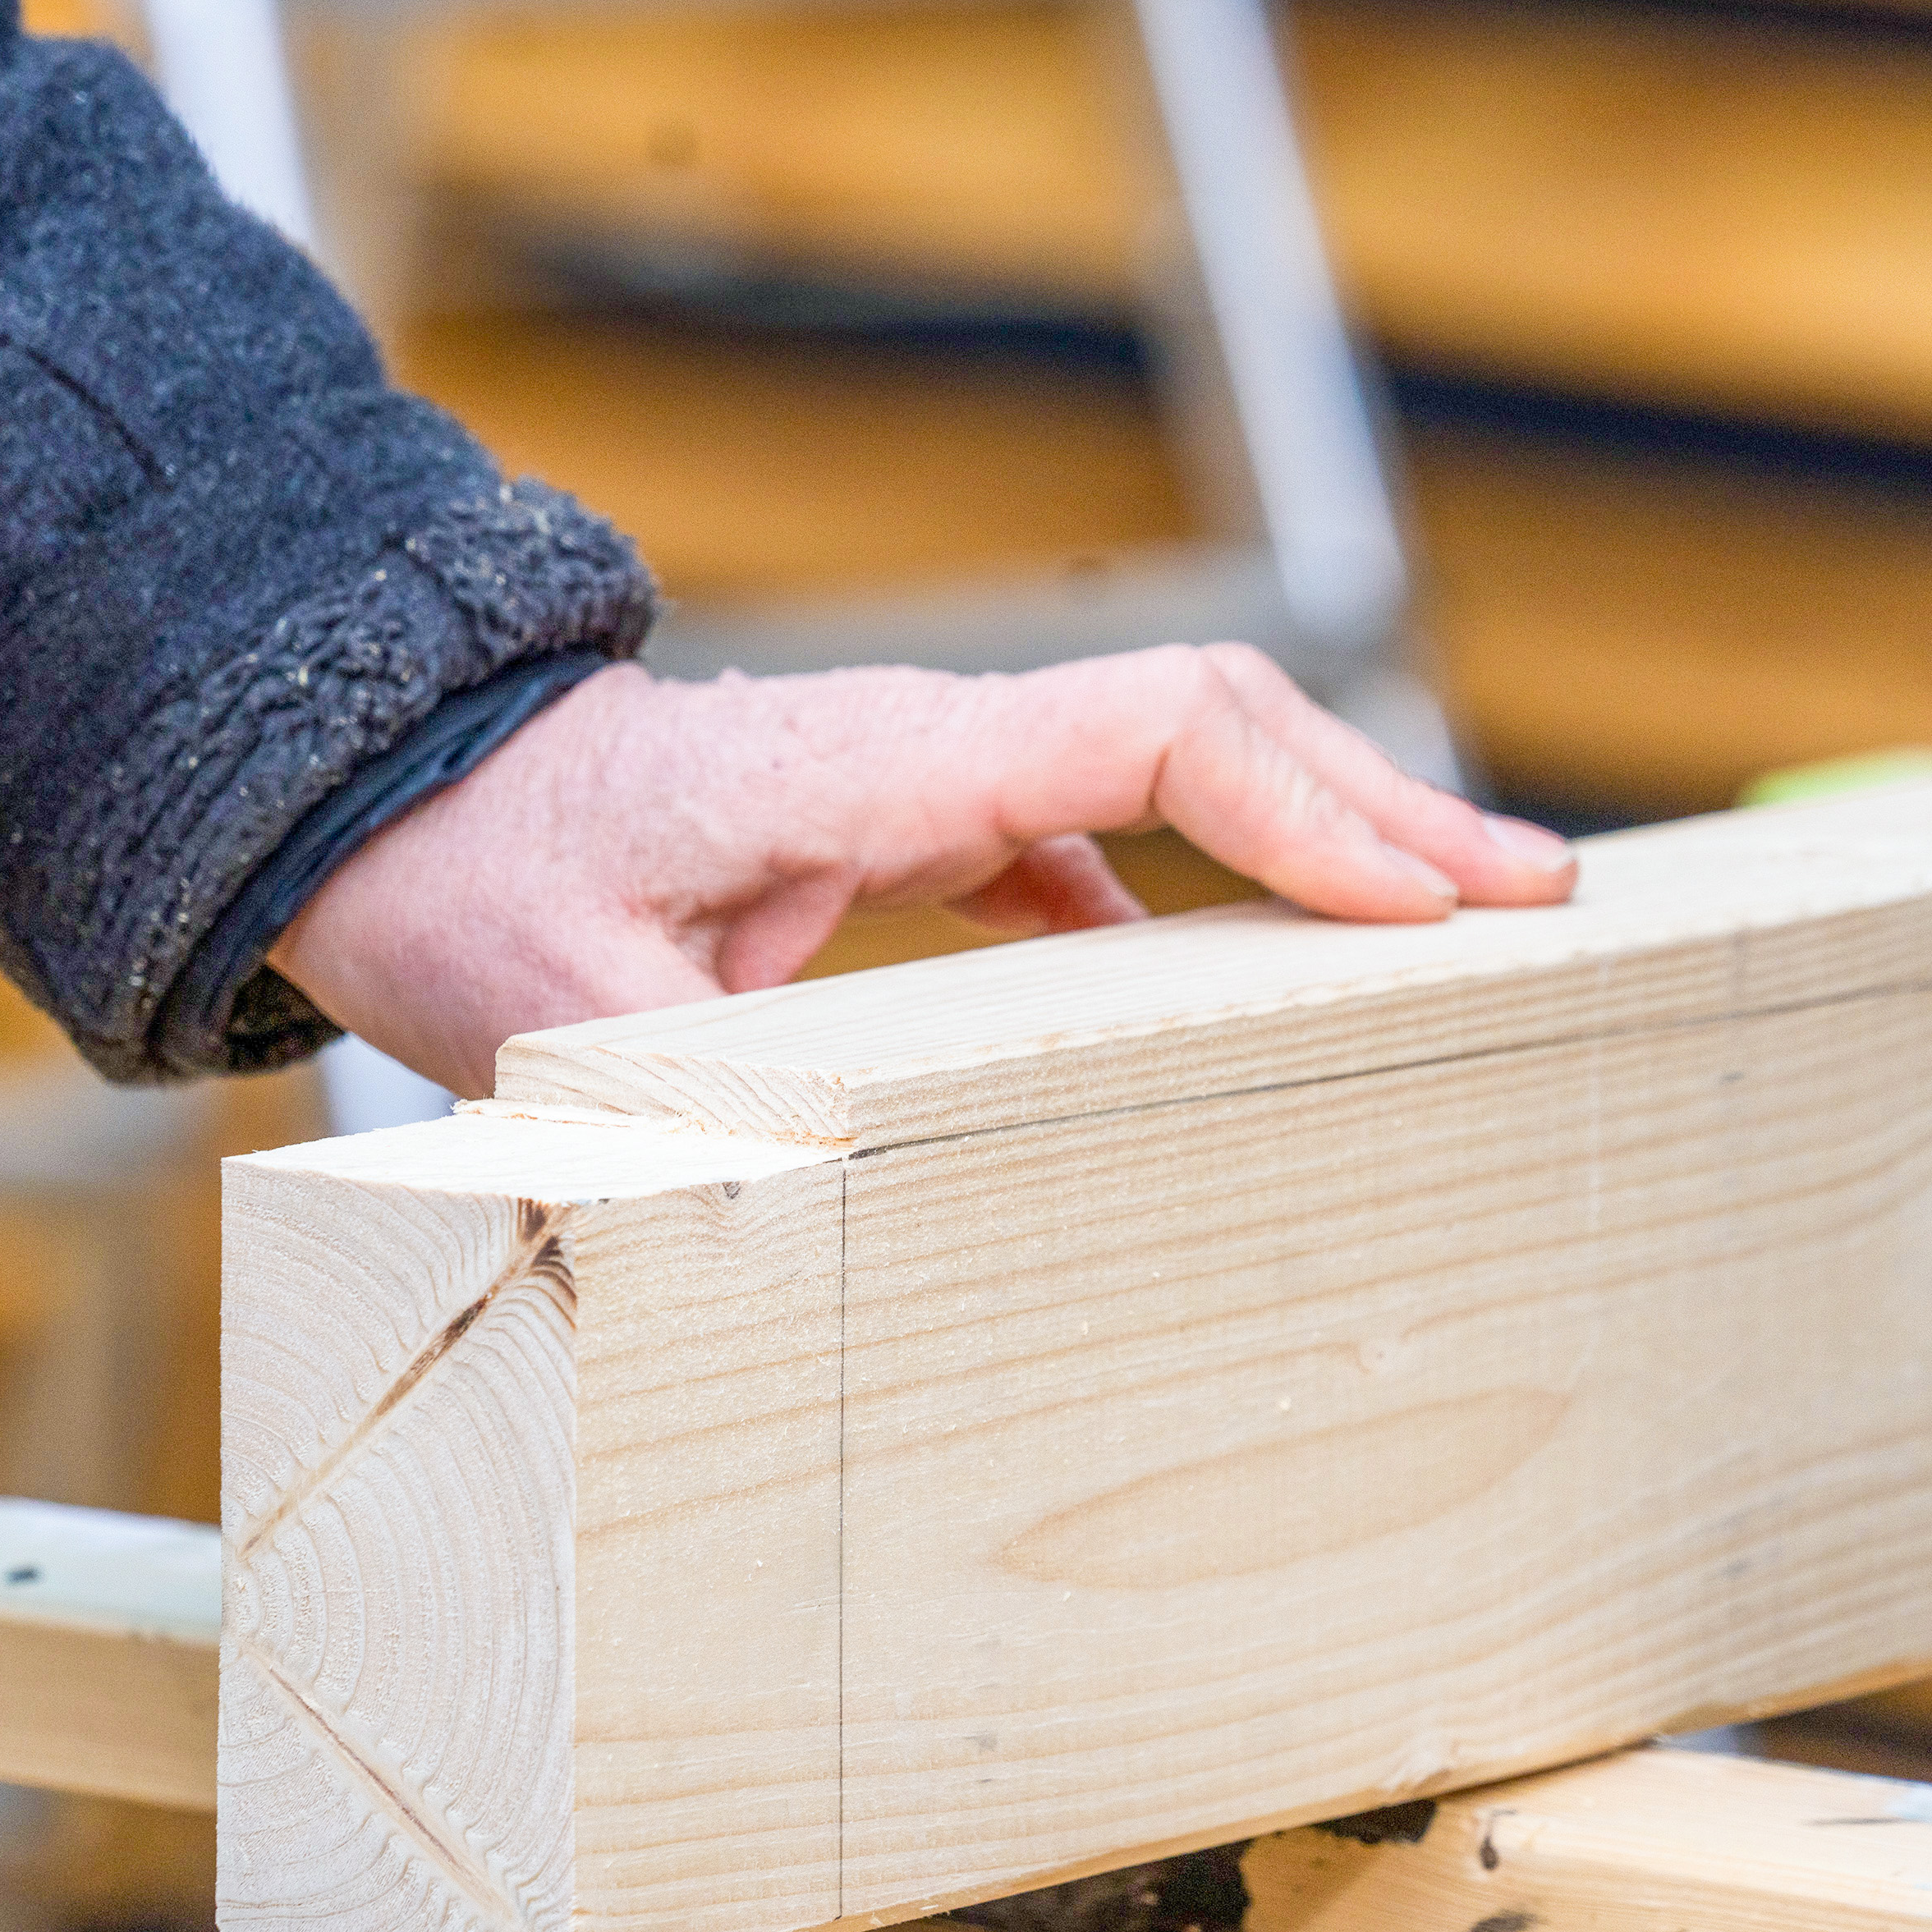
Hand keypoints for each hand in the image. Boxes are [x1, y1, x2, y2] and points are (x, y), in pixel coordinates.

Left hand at [268, 646, 1578, 1095]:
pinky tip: (1258, 980)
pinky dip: (1210, 885)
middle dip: (1385, 809)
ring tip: (1467, 928)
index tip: (1434, 900)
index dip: (1311, 804)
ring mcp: (930, 778)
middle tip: (1549, 900)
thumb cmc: (464, 886)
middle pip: (1213, 729)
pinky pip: (1102, 833)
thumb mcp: (557, 1011)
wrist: (382, 794)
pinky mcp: (908, 826)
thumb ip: (695, 1088)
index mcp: (877, 761)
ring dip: (1320, 839)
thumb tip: (823, 1202)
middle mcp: (931, 745)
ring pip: (1175, 773)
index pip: (1153, 730)